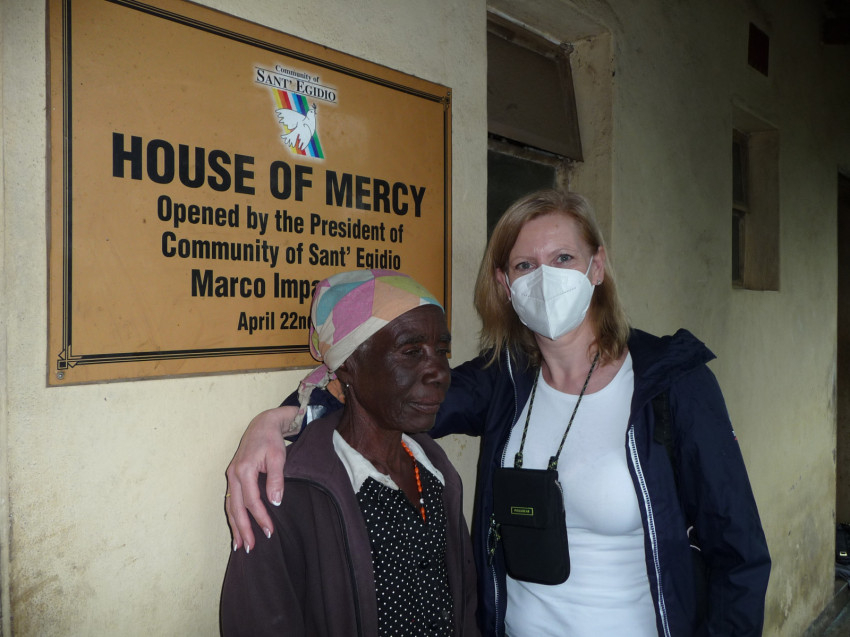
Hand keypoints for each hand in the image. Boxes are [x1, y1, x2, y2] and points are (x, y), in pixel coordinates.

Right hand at [225, 406, 296, 551]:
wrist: (262, 424)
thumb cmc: (272, 440)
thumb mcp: (278, 456)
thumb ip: (276, 479)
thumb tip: (275, 502)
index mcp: (244, 469)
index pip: (252, 500)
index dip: (260, 518)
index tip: (269, 531)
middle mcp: (233, 474)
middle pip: (236, 507)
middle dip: (243, 529)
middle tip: (250, 548)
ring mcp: (230, 475)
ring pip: (230, 506)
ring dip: (234, 526)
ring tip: (239, 545)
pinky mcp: (232, 477)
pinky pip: (230, 500)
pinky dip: (232, 515)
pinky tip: (235, 528)